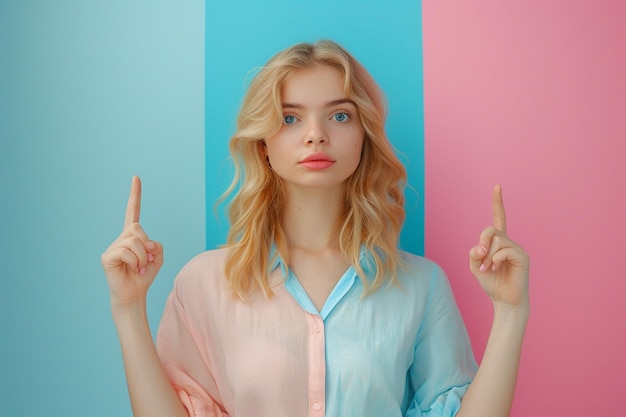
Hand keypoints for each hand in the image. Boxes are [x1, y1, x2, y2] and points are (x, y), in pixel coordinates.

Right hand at [101, 176, 162, 308]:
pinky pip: (126, 252)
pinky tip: (131, 270)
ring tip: (138, 268)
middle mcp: (120, 238)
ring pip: (134, 240)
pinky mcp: (107, 257)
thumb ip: (158, 246)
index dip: (135, 195)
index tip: (136, 177)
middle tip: (144, 261)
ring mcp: (112, 247)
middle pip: (138, 228)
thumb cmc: (144, 276)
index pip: (133, 212)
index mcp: (132, 236)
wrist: (134, 294)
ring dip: (142, 257)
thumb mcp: (158, 258)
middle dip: (146, 245)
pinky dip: (135, 262)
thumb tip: (146, 241)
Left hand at [469, 185, 528, 308]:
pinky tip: (496, 269)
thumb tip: (480, 246)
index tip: (497, 186)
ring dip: (487, 256)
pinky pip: (504, 250)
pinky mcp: (523, 256)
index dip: (497, 202)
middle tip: (480, 257)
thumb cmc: (491, 283)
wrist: (504, 300)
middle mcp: (508, 242)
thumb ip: (474, 253)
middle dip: (482, 242)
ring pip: (497, 241)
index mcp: (498, 242)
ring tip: (488, 268)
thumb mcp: (475, 266)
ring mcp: (517, 248)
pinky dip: (495, 259)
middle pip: (491, 230)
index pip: (498, 218)